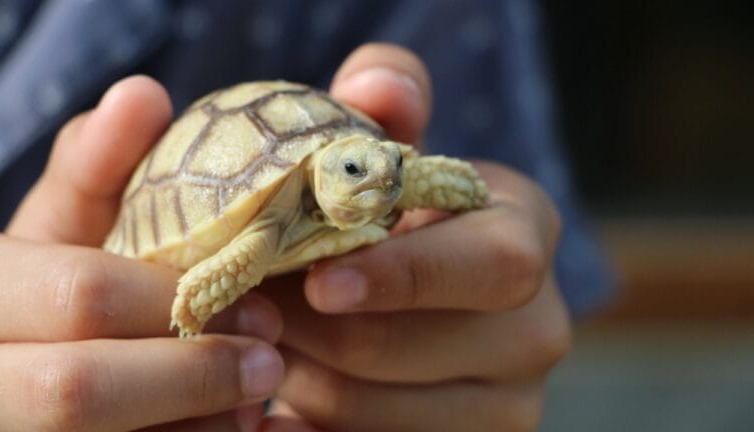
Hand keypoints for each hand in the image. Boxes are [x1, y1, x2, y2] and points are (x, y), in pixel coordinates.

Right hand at [0, 77, 284, 430]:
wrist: (6, 375)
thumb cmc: (42, 296)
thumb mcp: (58, 234)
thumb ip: (94, 171)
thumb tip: (144, 93)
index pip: (79, 296)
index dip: (178, 303)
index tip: (261, 308)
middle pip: (75, 393)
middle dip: (192, 377)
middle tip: (270, 366)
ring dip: (196, 428)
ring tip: (249, 405)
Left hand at [259, 44, 571, 431]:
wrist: (407, 292)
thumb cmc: (391, 210)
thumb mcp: (391, 147)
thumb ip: (387, 102)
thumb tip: (377, 86)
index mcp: (527, 238)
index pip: (493, 265)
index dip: (404, 276)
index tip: (319, 281)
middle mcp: (538, 328)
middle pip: (412, 350)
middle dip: (314, 332)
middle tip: (244, 308)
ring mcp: (510, 403)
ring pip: (377, 411)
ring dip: (301, 376)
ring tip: (258, 341)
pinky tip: (270, 413)